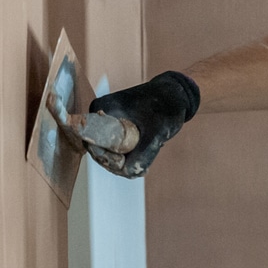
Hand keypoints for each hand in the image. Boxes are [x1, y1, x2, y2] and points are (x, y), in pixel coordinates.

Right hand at [82, 71, 199, 177]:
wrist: (174, 94)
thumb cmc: (166, 107)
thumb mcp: (157, 132)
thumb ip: (142, 155)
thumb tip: (127, 172)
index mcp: (102, 108)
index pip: (93, 142)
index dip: (106, 157)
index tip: (124, 162)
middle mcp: (98, 115)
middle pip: (98, 149)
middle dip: (117, 162)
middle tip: (138, 168)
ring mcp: (105, 122)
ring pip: (107, 151)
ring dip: (124, 161)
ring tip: (145, 162)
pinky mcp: (113, 128)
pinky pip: (114, 148)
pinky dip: (128, 156)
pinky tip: (144, 157)